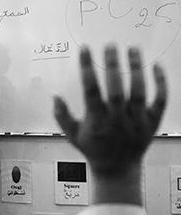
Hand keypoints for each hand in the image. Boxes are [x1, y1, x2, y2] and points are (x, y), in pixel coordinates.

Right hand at [54, 45, 166, 176]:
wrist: (117, 168)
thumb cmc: (93, 149)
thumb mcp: (72, 135)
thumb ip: (62, 116)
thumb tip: (55, 96)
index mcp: (97, 121)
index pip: (90, 90)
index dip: (87, 69)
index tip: (85, 50)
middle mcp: (117, 119)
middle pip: (116, 89)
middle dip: (112, 66)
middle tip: (110, 45)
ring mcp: (136, 121)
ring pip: (138, 92)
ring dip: (136, 69)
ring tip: (132, 49)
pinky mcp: (152, 122)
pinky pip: (160, 100)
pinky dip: (161, 83)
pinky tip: (156, 65)